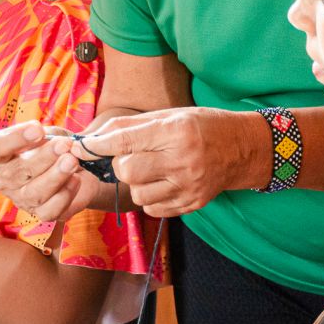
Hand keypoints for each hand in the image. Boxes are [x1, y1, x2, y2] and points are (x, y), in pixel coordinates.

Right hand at [0, 122, 100, 221]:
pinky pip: (51, 210)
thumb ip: (51, 136)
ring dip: (55, 176)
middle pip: (17, 171)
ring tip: (72, 161)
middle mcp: (7, 179)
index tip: (37, 128)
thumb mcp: (53, 134)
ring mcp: (22, 199)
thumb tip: (57, 143)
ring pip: (34, 193)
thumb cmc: (58, 147)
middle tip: (64, 145)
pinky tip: (76, 179)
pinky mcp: (42, 213)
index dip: (15, 138)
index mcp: (3, 155)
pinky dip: (65, 194)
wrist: (80, 169)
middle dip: (43, 157)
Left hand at [77, 107, 270, 217]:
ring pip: (137, 194)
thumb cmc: (203, 125)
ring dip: (136, 182)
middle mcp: (182, 161)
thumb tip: (95, 138)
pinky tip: (161, 182)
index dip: (98, 144)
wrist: (243, 148)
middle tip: (132, 155)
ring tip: (152, 168)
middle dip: (121, 164)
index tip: (80, 147)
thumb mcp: (171, 114)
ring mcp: (188, 187)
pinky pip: (152, 208)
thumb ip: (132, 126)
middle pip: (127, 171)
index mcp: (176, 132)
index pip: (125, 140)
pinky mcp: (191, 204)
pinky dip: (149, 196)